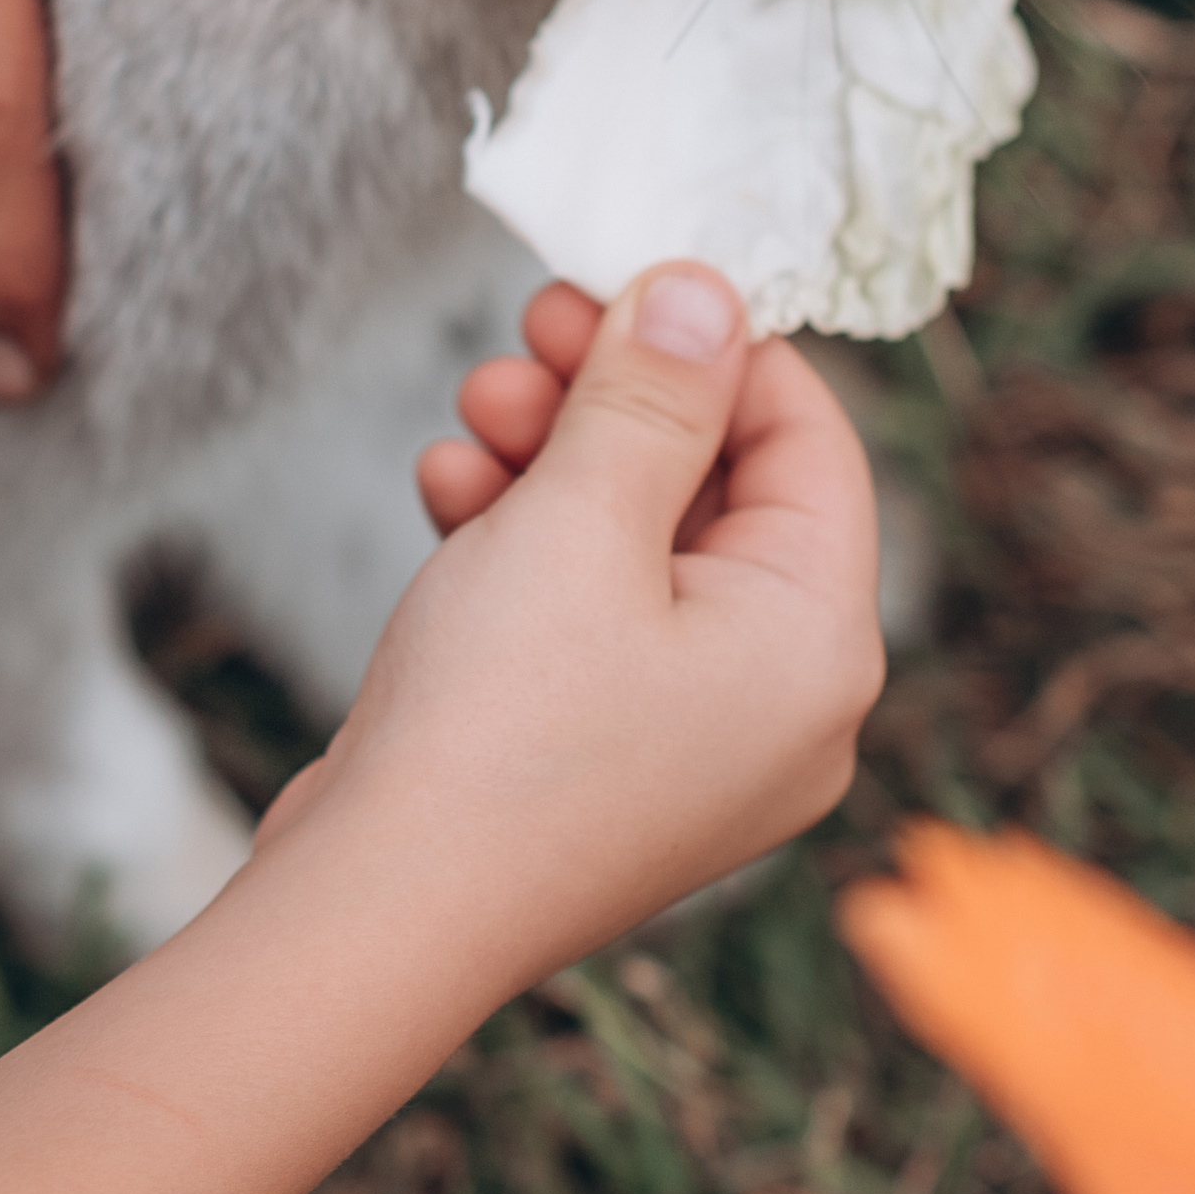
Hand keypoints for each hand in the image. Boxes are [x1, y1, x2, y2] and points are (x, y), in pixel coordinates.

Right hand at [258, 268, 884, 994]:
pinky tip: (447, 493)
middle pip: (721, 488)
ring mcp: (695, 741)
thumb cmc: (496, 724)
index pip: (810, 438)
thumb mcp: (579, 517)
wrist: (375, 917)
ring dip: (556, 458)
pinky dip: (527, 543)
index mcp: (820, 644)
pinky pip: (593, 614)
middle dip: (613, 397)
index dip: (716, 342)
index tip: (620, 276)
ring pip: (643, 543)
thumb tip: (707, 288)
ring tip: (469, 409)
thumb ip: (652, 393)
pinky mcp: (607, 759)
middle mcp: (783, 702)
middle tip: (528, 324)